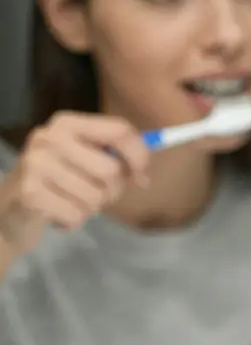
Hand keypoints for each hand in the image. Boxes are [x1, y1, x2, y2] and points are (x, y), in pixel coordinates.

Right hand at [0, 112, 149, 255]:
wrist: (9, 210)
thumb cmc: (57, 184)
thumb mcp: (85, 163)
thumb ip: (117, 161)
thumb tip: (143, 176)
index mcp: (66, 123)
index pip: (119, 130)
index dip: (139, 156)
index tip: (140, 176)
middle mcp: (48, 138)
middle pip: (111, 169)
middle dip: (112, 191)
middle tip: (96, 196)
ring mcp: (35, 164)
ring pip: (96, 196)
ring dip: (91, 208)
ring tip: (71, 202)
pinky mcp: (30, 193)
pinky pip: (77, 214)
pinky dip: (74, 221)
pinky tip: (57, 213)